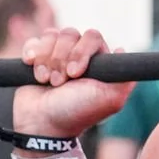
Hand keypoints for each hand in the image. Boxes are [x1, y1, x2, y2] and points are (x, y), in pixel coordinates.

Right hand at [14, 28, 133, 138]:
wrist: (43, 125)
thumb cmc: (76, 113)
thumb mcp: (111, 99)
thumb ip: (125, 78)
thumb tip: (122, 49)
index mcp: (98, 62)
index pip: (92, 37)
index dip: (81, 52)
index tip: (75, 74)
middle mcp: (78, 56)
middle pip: (70, 34)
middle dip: (62, 59)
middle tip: (60, 83)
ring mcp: (57, 56)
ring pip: (51, 36)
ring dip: (47, 61)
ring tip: (47, 82)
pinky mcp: (37, 58)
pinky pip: (34, 42)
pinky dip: (32, 55)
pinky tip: (34, 73)